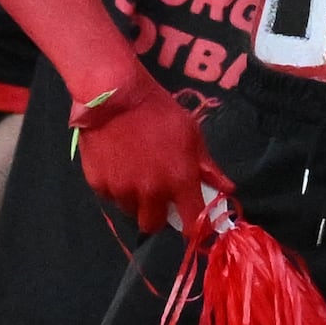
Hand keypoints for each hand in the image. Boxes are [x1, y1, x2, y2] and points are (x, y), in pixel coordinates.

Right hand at [65, 78, 223, 234]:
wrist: (114, 94)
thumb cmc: (158, 111)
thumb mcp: (191, 134)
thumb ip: (208, 167)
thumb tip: (227, 189)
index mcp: (179, 181)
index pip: (192, 225)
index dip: (195, 230)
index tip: (194, 227)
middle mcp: (150, 193)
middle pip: (153, 225)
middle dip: (156, 215)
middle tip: (156, 195)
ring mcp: (121, 190)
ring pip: (129, 210)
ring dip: (135, 200)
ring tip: (134, 174)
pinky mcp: (98, 184)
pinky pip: (109, 197)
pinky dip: (115, 188)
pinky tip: (116, 165)